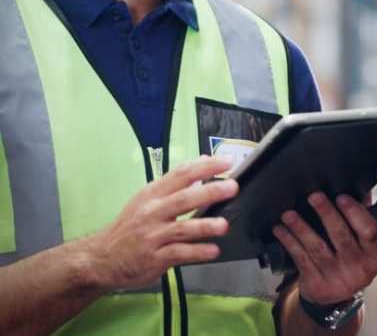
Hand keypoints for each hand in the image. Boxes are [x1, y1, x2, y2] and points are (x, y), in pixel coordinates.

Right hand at [86, 154, 237, 290]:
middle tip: (231, 186)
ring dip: (204, 225)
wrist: (102, 257)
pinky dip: (197, 252)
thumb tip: (201, 166)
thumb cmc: (129, 226)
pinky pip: (178, 254)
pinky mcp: (154, 258)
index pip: (181, 174)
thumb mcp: (147, 199)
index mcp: (152, 193)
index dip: (205, 166)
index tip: (225, 161)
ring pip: (182, 228)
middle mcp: (152, 211)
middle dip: (210, 191)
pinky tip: (213, 250)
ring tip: (224, 224)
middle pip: (184, 198)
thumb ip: (174, 184)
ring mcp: (153, 235)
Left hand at [272, 192, 376, 304]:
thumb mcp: (363, 241)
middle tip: (313, 196)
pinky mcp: (319, 287)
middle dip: (326, 213)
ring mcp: (340, 281)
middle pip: (342, 236)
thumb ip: (364, 216)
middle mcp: (362, 271)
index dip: (356, 213)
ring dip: (301, 228)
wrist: (335, 293)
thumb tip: (364, 193)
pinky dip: (289, 242)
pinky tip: (280, 229)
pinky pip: (301, 259)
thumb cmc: (351, 256)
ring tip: (288, 214)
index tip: (341, 196)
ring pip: (317, 248)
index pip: (371, 232)